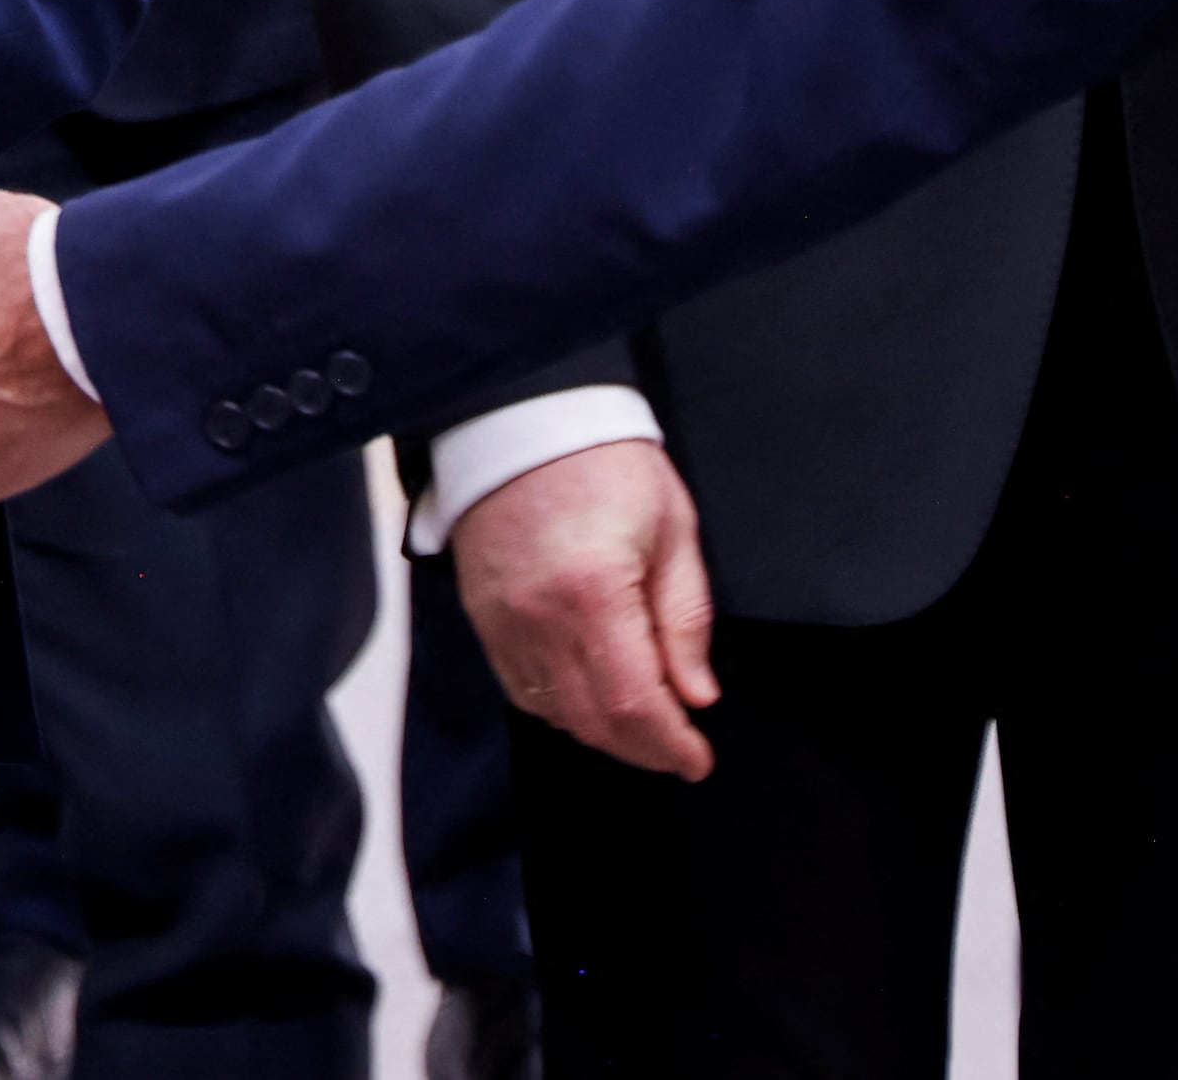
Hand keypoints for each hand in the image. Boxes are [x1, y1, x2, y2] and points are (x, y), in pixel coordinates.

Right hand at [454, 437, 720, 780]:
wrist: (524, 419)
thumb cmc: (606, 463)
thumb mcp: (672, 529)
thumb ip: (685, 618)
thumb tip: (696, 694)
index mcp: (595, 593)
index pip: (634, 703)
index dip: (669, 745)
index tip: (697, 760)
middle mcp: (539, 618)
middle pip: (592, 720)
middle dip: (641, 748)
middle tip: (677, 751)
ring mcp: (501, 620)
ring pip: (553, 711)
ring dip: (601, 732)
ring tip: (640, 727)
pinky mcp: (480, 614)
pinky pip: (518, 687)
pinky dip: (558, 707)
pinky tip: (588, 700)